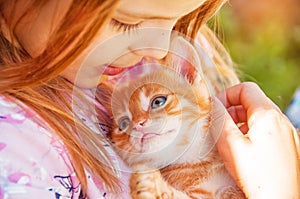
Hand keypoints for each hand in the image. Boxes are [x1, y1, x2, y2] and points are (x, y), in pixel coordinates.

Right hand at [211, 82, 299, 198]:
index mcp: (267, 115)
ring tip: (229, 138)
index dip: (226, 95)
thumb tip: (212, 103)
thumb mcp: (230, 144)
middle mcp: (281, 120)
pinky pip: (267, 129)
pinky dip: (252, 132)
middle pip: (252, 101)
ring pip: (259, 116)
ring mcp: (287, 133)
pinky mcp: (289, 145)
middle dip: (232, 109)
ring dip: (241, 121)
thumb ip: (220, 119)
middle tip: (218, 125)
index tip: (215, 109)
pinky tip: (244, 148)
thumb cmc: (256, 175)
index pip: (245, 89)